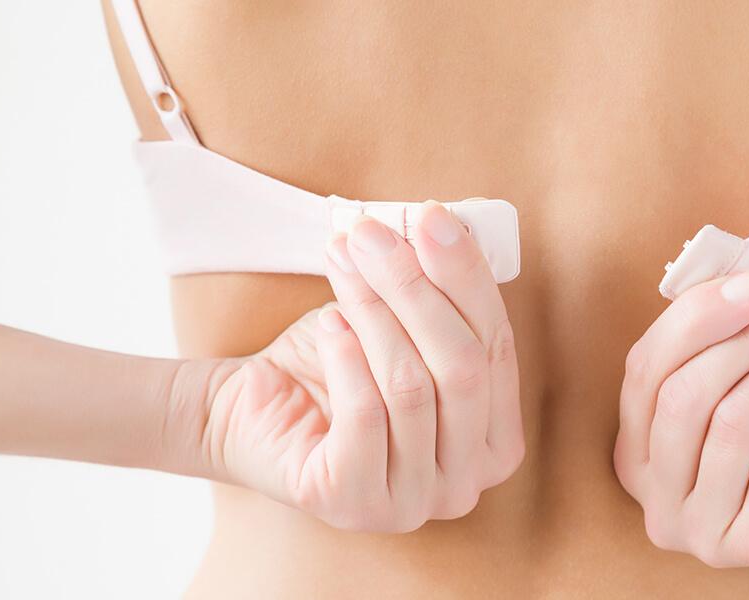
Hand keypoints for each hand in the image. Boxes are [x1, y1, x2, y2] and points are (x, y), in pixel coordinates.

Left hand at [175, 201, 523, 532]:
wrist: (250, 412)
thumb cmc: (338, 366)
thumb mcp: (401, 327)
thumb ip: (438, 293)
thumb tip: (445, 225)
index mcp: (495, 443)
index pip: (498, 348)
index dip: (468, 278)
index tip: (433, 217)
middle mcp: (465, 485)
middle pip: (463, 368)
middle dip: (418, 289)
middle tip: (374, 234)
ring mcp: (412, 504)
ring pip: (413, 387)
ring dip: (375, 311)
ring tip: (345, 265)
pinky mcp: (352, 503)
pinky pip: (365, 415)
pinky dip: (346, 355)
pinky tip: (329, 322)